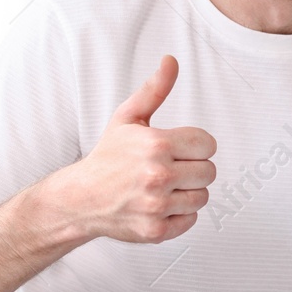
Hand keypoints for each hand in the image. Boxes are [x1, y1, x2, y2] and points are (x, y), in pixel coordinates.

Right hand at [72, 54, 216, 243]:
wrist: (81, 198)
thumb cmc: (108, 157)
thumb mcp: (128, 118)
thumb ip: (154, 90)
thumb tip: (171, 61)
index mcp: (155, 144)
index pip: (208, 144)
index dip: (195, 145)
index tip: (178, 148)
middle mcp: (157, 175)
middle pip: (209, 172)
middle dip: (193, 168)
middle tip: (169, 168)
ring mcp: (156, 205)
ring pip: (202, 197)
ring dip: (187, 192)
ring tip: (163, 187)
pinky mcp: (156, 230)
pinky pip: (191, 220)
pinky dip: (179, 214)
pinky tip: (159, 204)